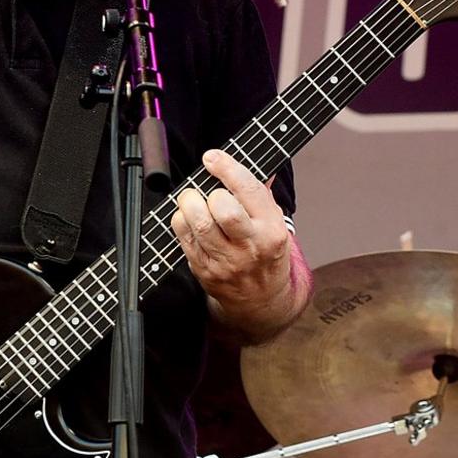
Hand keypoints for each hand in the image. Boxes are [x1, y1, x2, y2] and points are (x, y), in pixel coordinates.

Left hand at [171, 149, 295, 326]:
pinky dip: (181, 221)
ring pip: (199, 223)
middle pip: (224, 209)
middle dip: (210, 192)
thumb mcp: (276, 225)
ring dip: (190, 204)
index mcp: (272, 230)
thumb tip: (253, 162)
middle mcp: (250, 246)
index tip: (212, 157)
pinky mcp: (205, 270)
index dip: (227, 168)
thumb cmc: (267, 256)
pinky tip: (189, 219)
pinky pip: (184, 238)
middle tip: (207, 191)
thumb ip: (261, 195)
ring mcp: (226, 261)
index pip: (249, 191)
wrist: (261, 300)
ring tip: (193, 200)